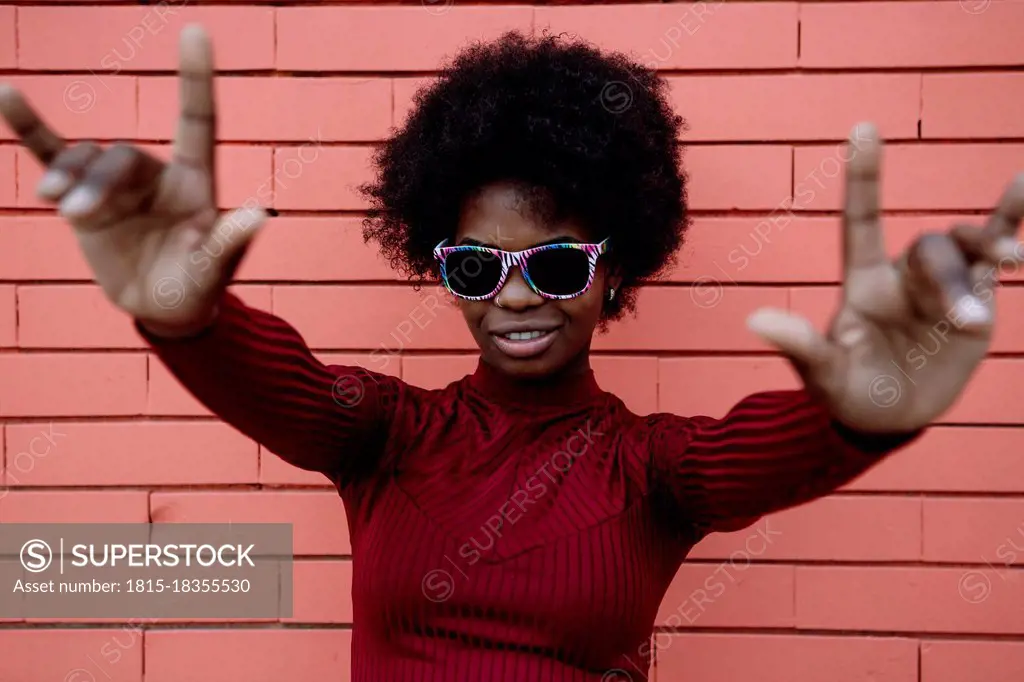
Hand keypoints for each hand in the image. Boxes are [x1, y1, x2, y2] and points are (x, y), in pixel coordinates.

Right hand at [0, 24, 264, 336]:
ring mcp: (116, 182)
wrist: (161, 309)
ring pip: (87, 160)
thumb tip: (257, 215)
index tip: (195, 30)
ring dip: (69, 179)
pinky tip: (5, 94)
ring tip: (60, 208)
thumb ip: (229, 242)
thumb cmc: (198, 286)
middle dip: (98, 179)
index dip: (197, 77)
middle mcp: (155, 173)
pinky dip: (29, 126)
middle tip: (76, 213)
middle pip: (123, 155)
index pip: (198, 119)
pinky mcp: (81, 197)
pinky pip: (53, 154)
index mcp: (195, 180)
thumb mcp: (215, 270)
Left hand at [748, 123, 1023, 432]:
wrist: (892, 420)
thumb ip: (800, 348)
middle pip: (929, 249)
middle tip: (966, 324)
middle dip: (950, 280)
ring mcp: (941, 282)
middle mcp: (901, 274)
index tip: (863, 126)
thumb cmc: (849, 394)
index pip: (861, 219)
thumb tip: (754, 323)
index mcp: (861, 282)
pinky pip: (995, 248)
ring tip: (1006, 278)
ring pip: (965, 247)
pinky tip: (1023, 192)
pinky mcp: (977, 295)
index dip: (863, 176)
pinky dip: (1011, 222)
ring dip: (987, 256)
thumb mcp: (824, 375)